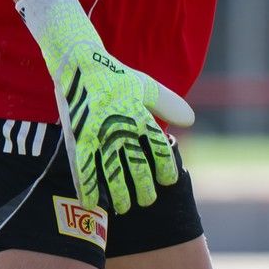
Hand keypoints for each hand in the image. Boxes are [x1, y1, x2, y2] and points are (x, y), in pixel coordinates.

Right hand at [17, 0, 194, 214]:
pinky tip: (92, 202)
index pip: (159, 147)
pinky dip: (88, 187)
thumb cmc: (113, 74)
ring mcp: (98, 133)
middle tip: (148, 202)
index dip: (166, 166)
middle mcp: (121, 125)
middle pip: (138, 165)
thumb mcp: (144, 85)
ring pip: (112, 172)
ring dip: (119, 193)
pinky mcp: (78, 136)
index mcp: (139, 113)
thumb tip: (191, 120)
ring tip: (124, 208)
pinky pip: (83, 168)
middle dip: (144, 187)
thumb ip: (167, 103)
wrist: (77, 61)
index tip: (169, 180)